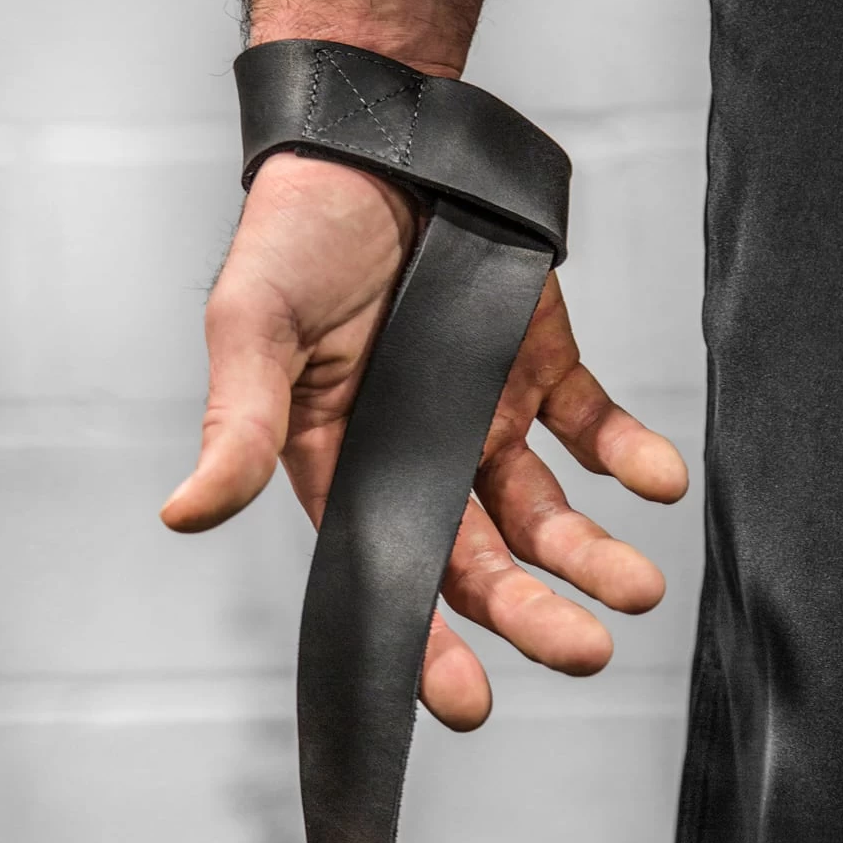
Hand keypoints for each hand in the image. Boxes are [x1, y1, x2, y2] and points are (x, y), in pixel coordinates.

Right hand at [160, 150, 688, 730]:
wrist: (375, 141)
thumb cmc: (297, 233)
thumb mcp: (256, 324)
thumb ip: (239, 421)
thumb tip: (185, 511)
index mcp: (345, 465)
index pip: (385, 573)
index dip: (422, 642)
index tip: (466, 702)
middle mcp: (422, 457)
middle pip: (480, 559)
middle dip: (529, 612)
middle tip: (584, 651)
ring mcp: (486, 414)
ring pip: (545, 509)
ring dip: (593, 554)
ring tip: (638, 589)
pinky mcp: (540, 367)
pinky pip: (591, 425)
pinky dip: (629, 453)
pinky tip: (658, 480)